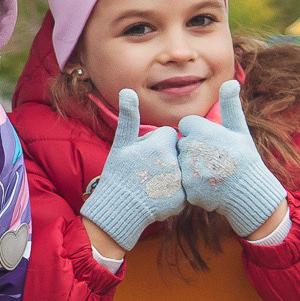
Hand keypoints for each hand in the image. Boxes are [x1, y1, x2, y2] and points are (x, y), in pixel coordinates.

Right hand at [79, 89, 185, 250]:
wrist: (117, 209)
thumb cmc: (117, 174)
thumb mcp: (121, 144)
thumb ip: (128, 117)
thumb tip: (127, 90)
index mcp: (161, 143)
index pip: (170, 135)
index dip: (158, 143)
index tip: (144, 155)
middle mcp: (174, 161)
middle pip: (177, 152)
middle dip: (166, 159)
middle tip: (146, 172)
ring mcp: (179, 181)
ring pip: (181, 171)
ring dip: (170, 176)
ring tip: (150, 185)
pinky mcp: (181, 200)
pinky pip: (182, 191)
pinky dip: (172, 194)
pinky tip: (156, 197)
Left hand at [177, 79, 287, 237]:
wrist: (251, 193)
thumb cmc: (245, 158)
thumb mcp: (240, 130)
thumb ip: (230, 105)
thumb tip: (231, 81)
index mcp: (202, 131)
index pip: (186, 124)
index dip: (198, 131)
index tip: (211, 140)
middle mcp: (191, 150)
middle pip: (181, 143)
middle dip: (193, 149)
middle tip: (213, 158)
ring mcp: (188, 171)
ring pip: (180, 162)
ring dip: (192, 166)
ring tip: (212, 171)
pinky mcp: (187, 189)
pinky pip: (182, 182)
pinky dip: (193, 184)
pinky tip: (208, 185)